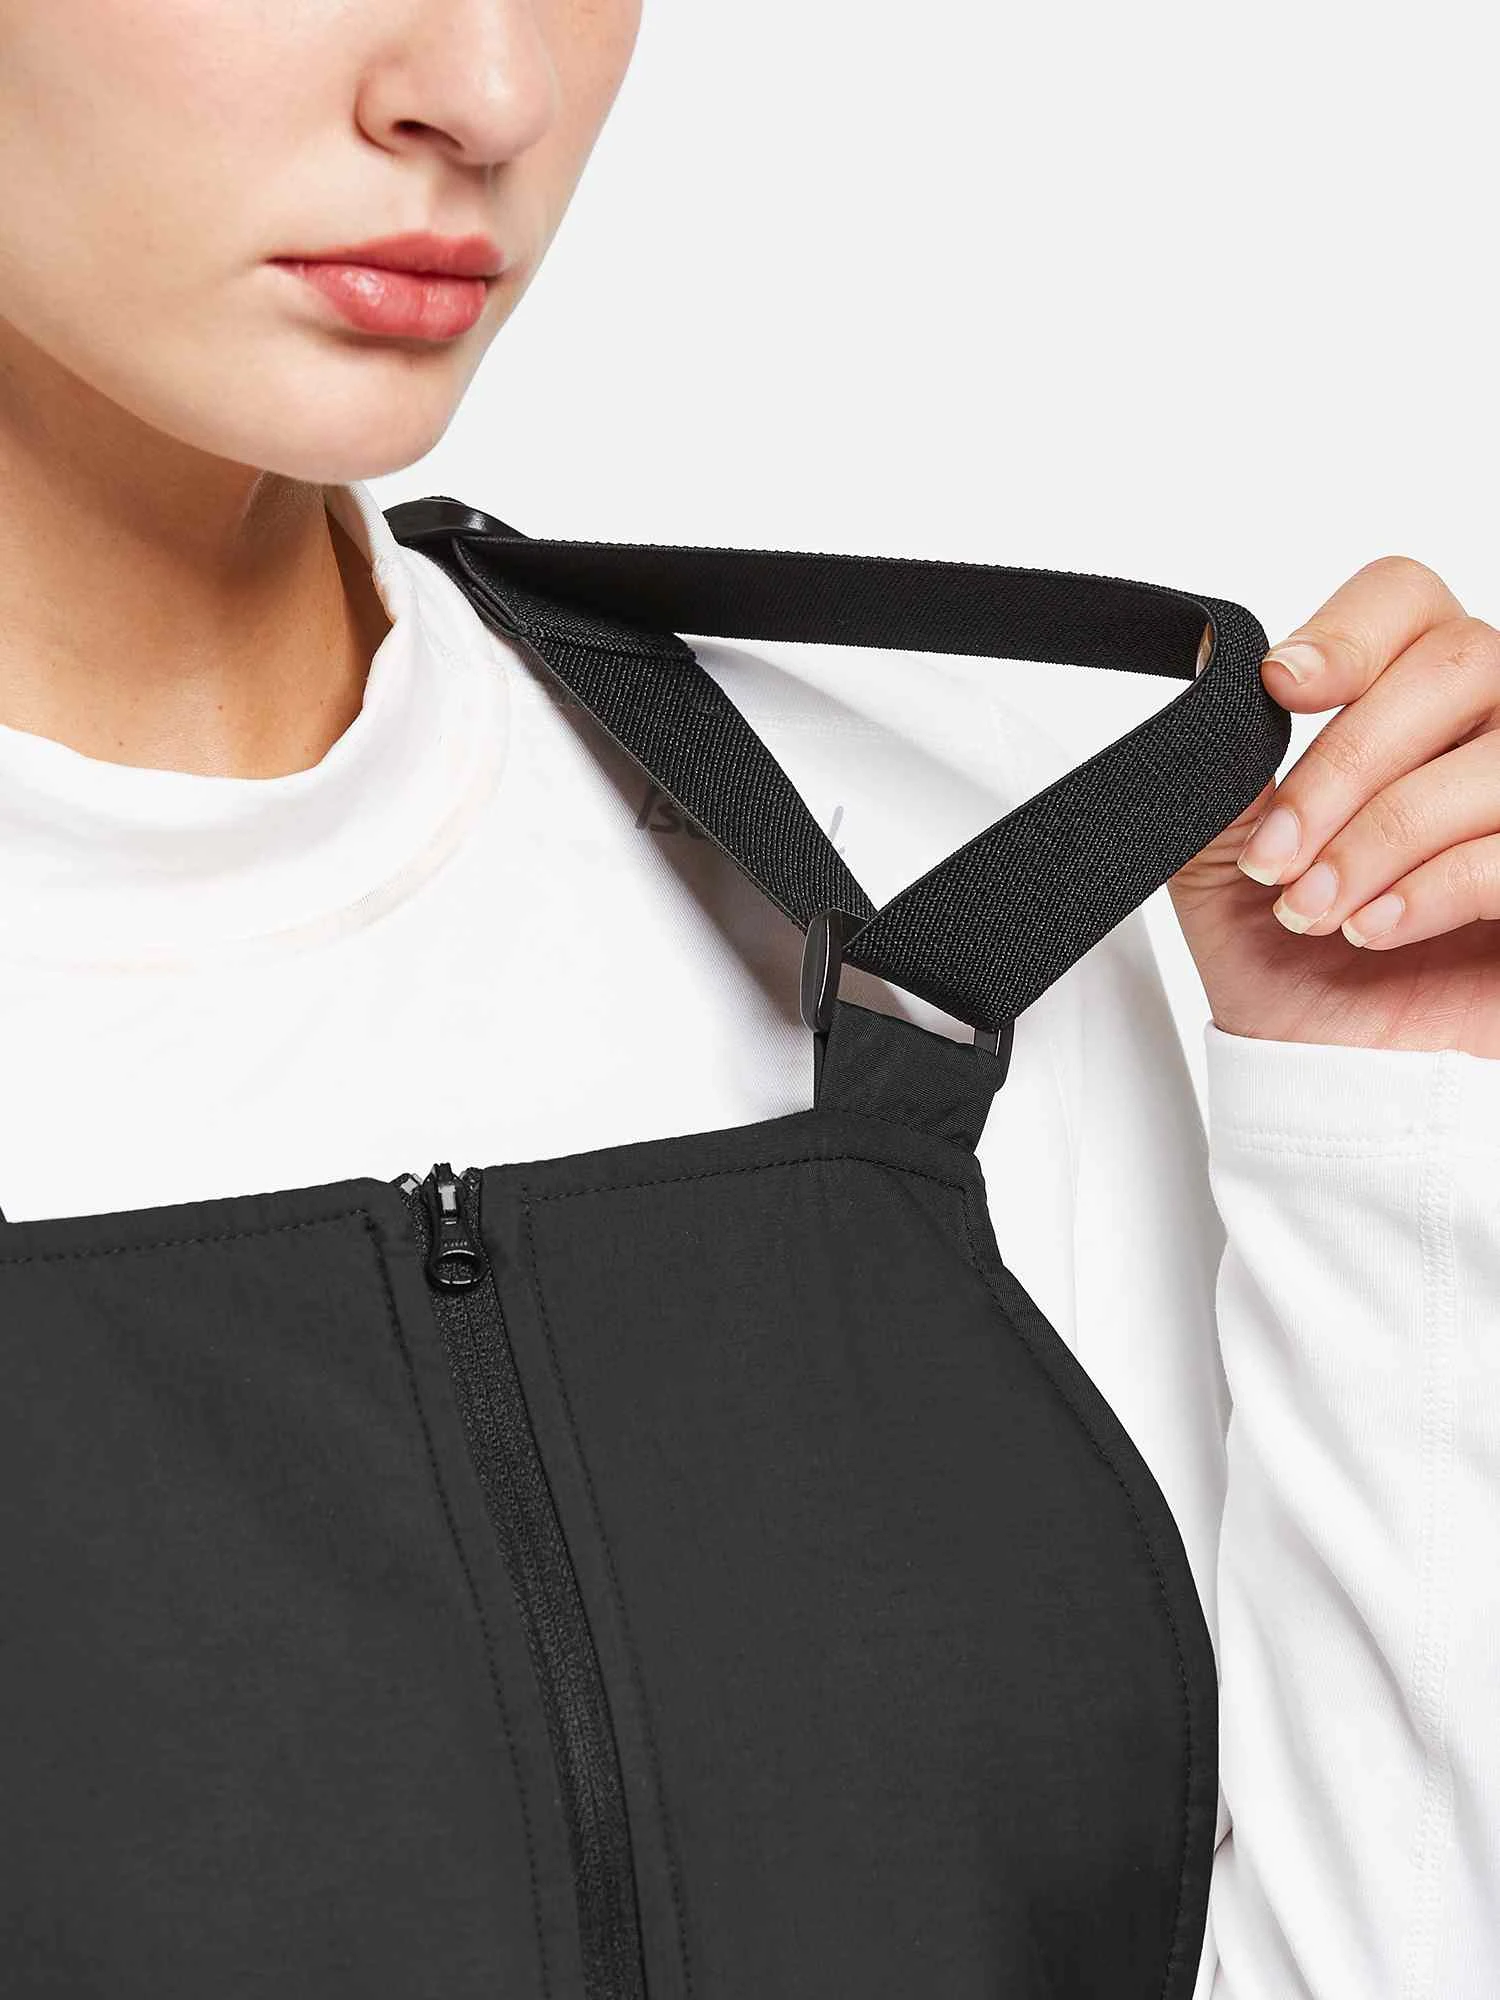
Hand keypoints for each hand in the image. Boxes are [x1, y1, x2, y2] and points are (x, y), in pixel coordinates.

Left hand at [1167, 556, 1499, 1055]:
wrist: (1338, 1080)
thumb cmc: (1295, 967)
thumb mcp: (1223, 864)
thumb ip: (1218, 774)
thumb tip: (1208, 672)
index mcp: (1413, 700)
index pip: (1406, 600)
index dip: (1349, 632)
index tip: (1279, 690)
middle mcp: (1491, 728)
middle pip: (1456, 663)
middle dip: (1345, 764)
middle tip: (1278, 857)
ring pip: (1490, 759)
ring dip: (1379, 837)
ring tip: (1314, 910)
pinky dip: (1436, 885)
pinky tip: (1377, 926)